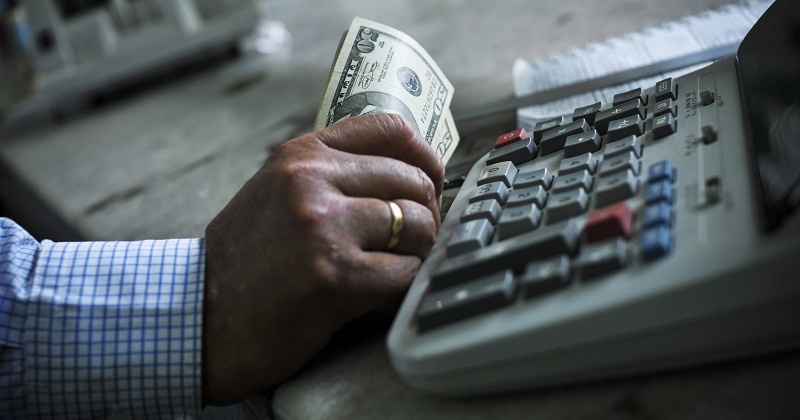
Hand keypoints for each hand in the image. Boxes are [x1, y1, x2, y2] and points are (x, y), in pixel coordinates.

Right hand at [202, 113, 444, 404]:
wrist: (198, 320)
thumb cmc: (241, 263)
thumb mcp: (275, 193)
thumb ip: (330, 175)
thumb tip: (404, 178)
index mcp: (301, 156)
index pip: (390, 130)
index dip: (424, 157)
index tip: (431, 181)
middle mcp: (312, 182)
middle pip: (413, 181)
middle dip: (426, 214)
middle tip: (413, 241)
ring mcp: (324, 227)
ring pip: (418, 225)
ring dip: (417, 254)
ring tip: (393, 270)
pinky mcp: (335, 277)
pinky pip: (407, 274)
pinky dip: (404, 289)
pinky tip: (381, 298)